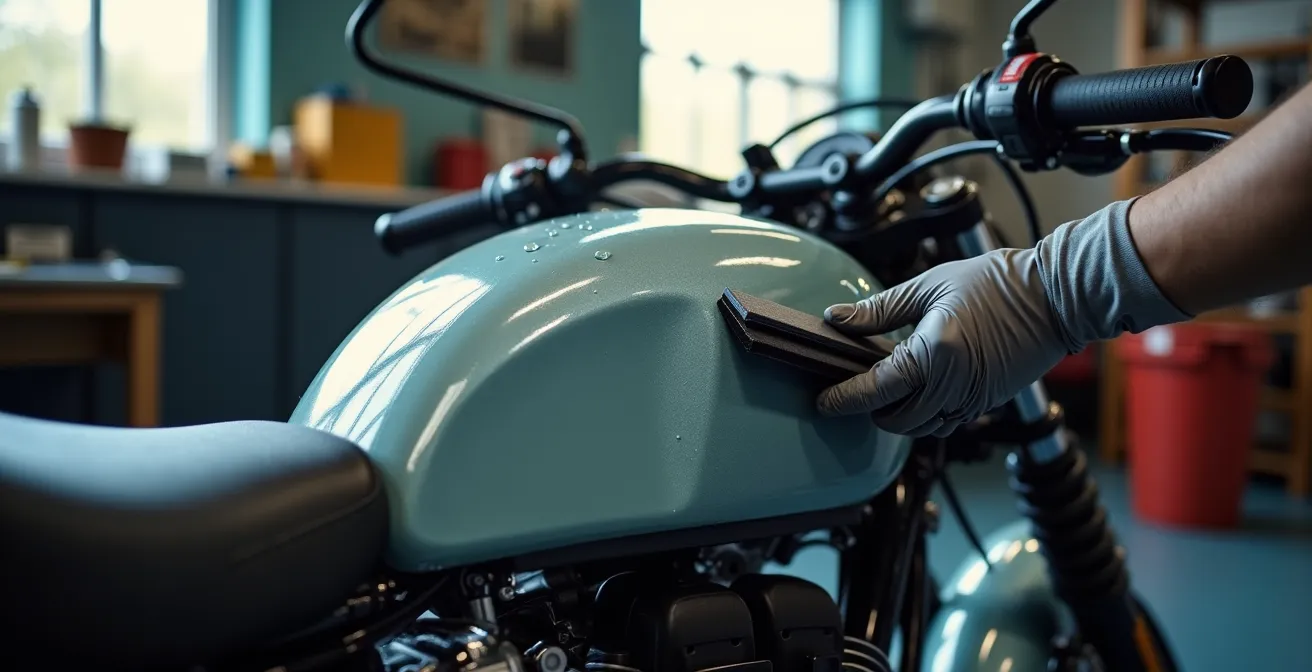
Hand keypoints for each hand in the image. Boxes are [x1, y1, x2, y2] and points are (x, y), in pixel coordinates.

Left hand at [815, 248, 1069, 436]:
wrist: (1055, 295)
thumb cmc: (996, 283)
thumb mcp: (928, 287)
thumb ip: (878, 309)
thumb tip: (837, 319)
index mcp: (934, 353)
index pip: (875, 389)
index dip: (844, 399)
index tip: (823, 401)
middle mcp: (954, 385)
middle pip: (896, 421)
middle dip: (870, 410)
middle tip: (855, 388)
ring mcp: (973, 399)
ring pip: (922, 428)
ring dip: (899, 415)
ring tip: (887, 387)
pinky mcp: (988, 403)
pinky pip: (947, 422)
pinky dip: (927, 415)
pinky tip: (921, 389)